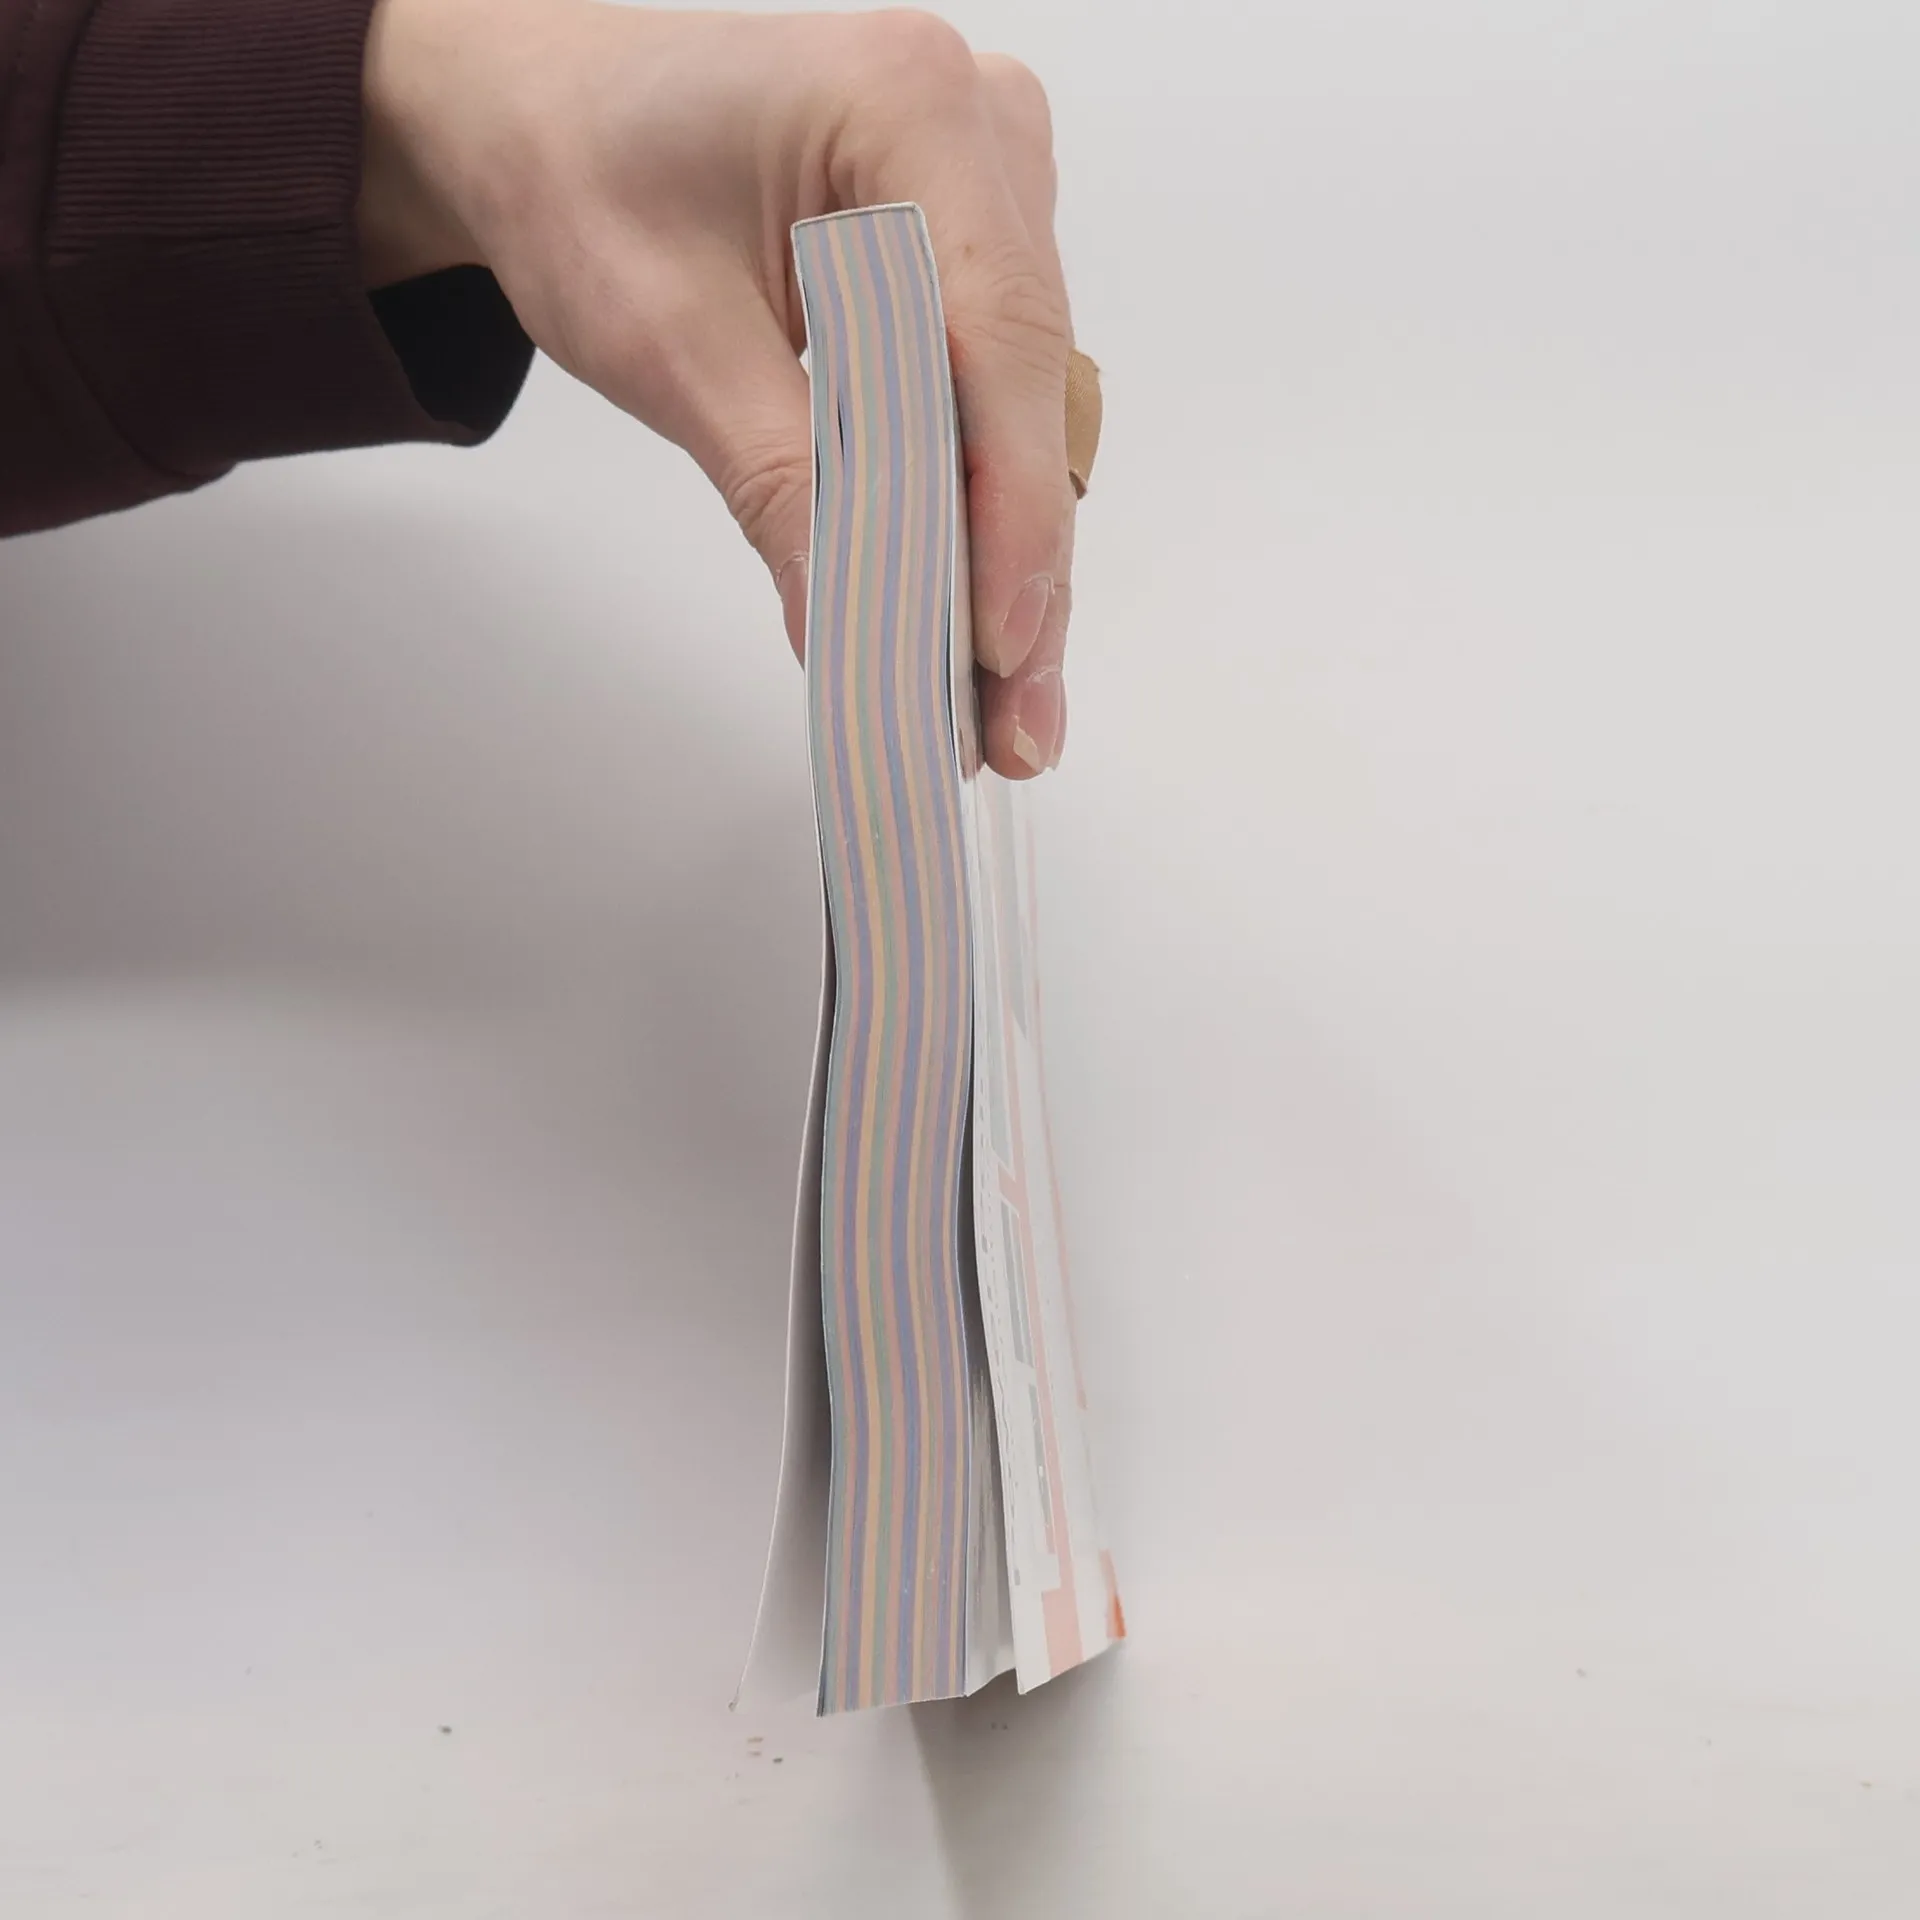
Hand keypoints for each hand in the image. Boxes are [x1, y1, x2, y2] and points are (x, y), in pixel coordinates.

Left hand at [360, 1, 1078, 777]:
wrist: (539, 118)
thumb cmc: (582, 175)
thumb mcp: (668, 341)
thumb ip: (785, 487)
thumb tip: (860, 631)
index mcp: (911, 102)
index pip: (1000, 337)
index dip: (1011, 507)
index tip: (996, 640)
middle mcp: (982, 130)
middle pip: (1031, 388)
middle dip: (1018, 566)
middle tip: (1011, 721)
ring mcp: (991, 188)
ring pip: (1026, 409)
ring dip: (1007, 556)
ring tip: (996, 700)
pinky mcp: (971, 250)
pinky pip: (994, 398)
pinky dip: (973, 506)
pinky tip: (968, 610)